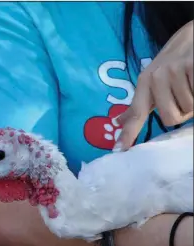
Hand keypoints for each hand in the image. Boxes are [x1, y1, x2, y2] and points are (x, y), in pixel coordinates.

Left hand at [114, 20, 192, 151]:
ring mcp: (175, 71)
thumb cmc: (173, 64)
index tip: (119, 150)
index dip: (128, 132)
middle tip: (184, 96)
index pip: (136, 113)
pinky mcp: (192, 65)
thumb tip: (117, 122)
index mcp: (145, 83)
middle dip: (181, 113)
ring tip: (191, 84)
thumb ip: (137, 105)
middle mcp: (156, 77)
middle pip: (169, 118)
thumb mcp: (150, 81)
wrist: (191, 36)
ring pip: (188, 108)